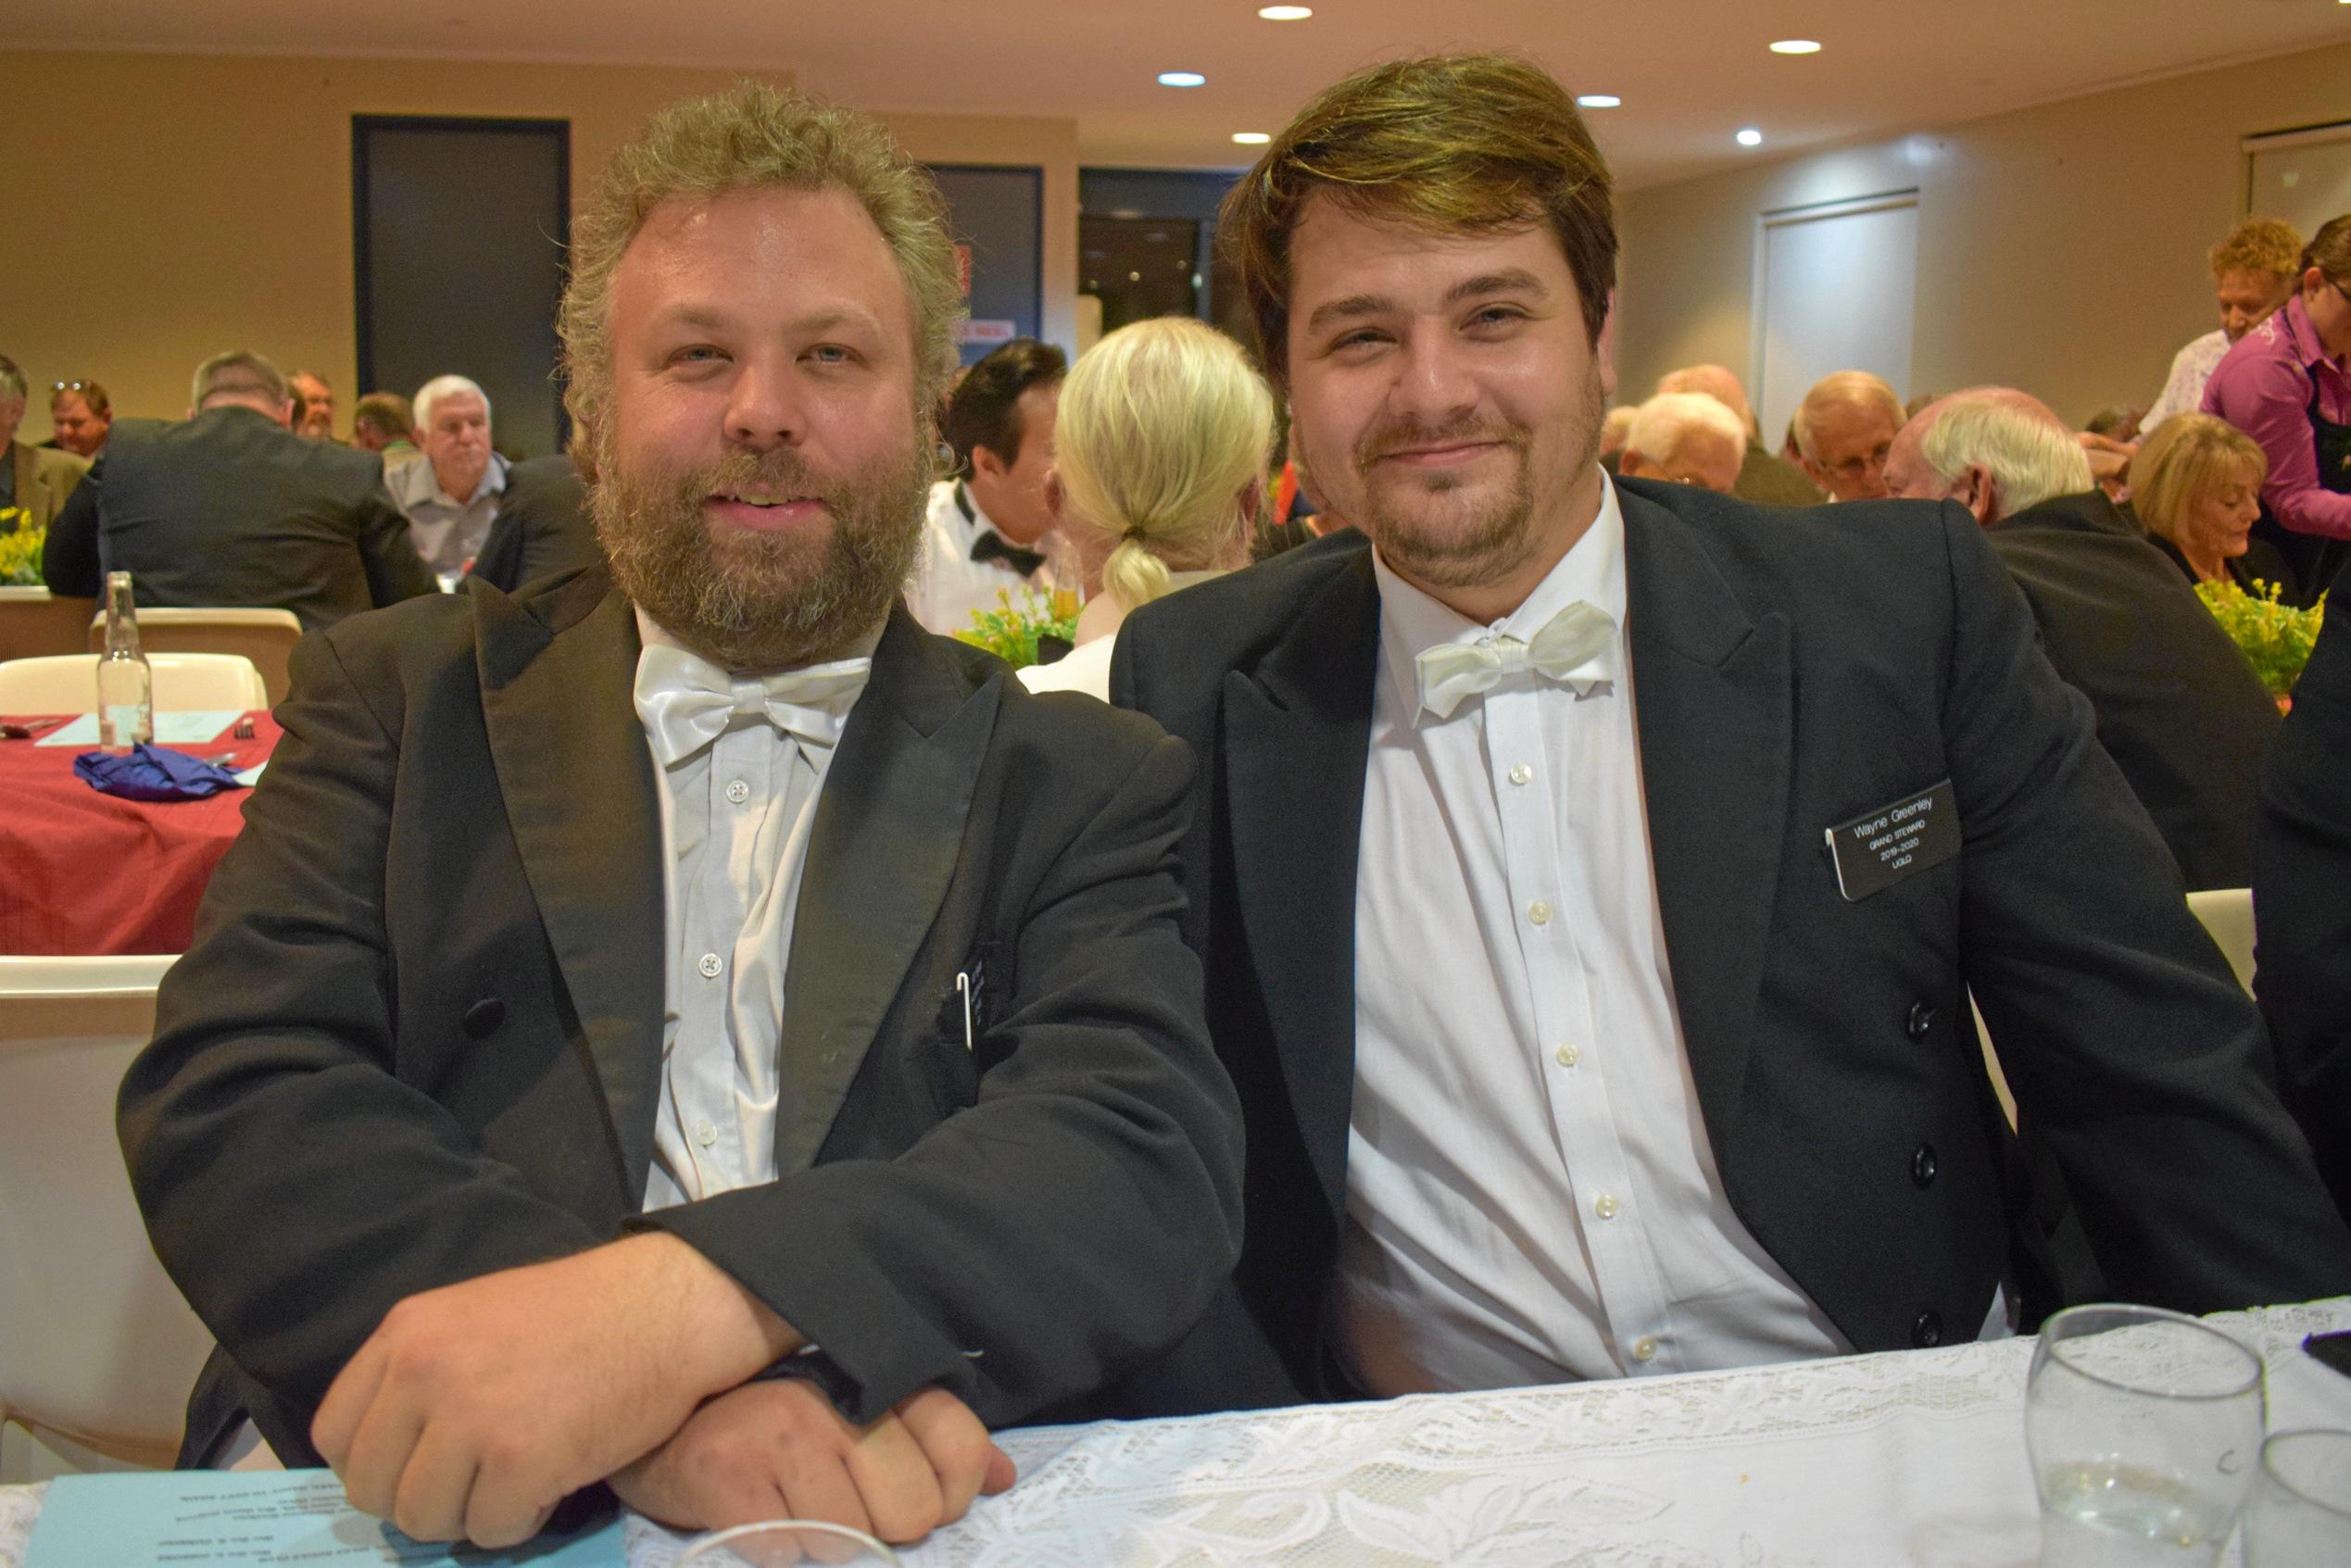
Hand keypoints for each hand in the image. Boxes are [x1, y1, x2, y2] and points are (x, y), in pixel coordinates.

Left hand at [312, 1233, 798, 1547]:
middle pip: (371, 1490)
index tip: (417, 1468)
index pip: (334, 1435)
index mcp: (406, 1333)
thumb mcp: (474, 1319)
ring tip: (515, 1482)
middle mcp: (423, 1372)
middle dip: (421, 1500)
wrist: (667, 1308)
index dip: (375, 1466)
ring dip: (469, 1515)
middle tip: (473, 1485)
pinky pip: (490, 1531)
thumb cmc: (580, 1314)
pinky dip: (520, 1522)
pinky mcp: (519, 1460)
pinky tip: (550, 1483)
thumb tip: (390, 1458)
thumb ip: (422, 1374)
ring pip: (423, 1520)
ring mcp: (470, 1417)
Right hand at [611, 1379, 1015, 1543]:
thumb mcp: (859, 1420)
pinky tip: (759, 1518)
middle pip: (911, 1511)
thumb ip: (932, 1441)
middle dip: (882, 1528)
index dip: (948, 1495)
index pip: (959, 1447)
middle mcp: (830, 1399)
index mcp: (872, 1378)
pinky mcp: (727, 1474)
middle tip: (838, 1504)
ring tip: (793, 1506)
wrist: (661, 1427)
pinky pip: (786, 1552)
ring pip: (850, 1539)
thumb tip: (1002, 1477)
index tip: (916, 1500)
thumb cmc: (774, 1431)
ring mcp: (777, 1431)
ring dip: (825, 1542)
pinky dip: (776, 1551)